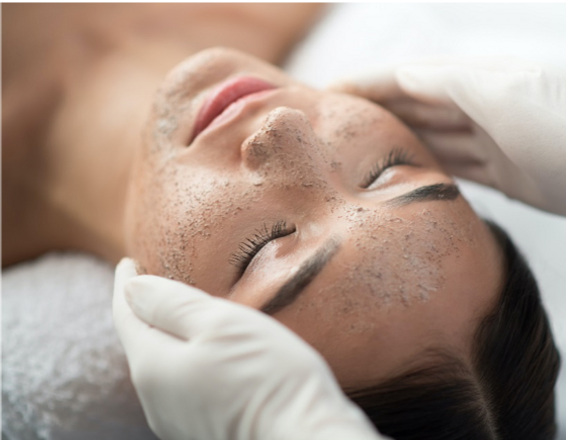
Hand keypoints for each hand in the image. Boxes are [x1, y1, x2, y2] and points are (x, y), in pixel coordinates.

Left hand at [113, 258, 383, 439]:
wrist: (303, 437)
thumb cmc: (267, 375)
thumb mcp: (219, 323)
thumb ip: (171, 304)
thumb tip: (132, 288)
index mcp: (153, 366)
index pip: (127, 315)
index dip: (126, 284)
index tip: (129, 261)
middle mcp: (154, 398)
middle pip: (139, 340)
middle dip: (143, 308)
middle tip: (149, 279)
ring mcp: (175, 419)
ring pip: (159, 362)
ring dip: (162, 332)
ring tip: (174, 308)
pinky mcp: (199, 428)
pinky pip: (177, 381)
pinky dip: (180, 355)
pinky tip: (199, 348)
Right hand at [332, 58, 565, 215]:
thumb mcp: (505, 96)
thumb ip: (452, 84)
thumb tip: (404, 75)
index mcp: (479, 81)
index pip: (411, 78)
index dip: (369, 83)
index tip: (330, 91)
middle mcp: (483, 107)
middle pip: (418, 107)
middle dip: (378, 111)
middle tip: (336, 124)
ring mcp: (495, 141)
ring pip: (434, 139)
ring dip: (399, 141)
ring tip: (359, 151)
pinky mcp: (508, 174)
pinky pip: (457, 167)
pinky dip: (430, 168)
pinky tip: (408, 173)